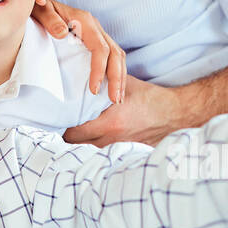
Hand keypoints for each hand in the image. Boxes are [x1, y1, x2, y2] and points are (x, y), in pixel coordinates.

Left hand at [34, 0, 126, 102]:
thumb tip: (63, 33)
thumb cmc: (37, 7)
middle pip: (114, 53)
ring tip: (117, 98)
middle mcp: (94, 26)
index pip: (100, 48)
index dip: (100, 70)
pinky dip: (115, 72)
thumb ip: (50, 20)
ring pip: (116, 55)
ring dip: (120, 77)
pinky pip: (111, 56)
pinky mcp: (94, 40)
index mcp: (84, 21)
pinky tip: (112, 87)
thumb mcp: (40, 10)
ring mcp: (96, 33)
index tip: (93, 89)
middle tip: (115, 100)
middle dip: (117, 78)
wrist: (38, 1)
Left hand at [63, 73, 181, 146]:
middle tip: (58, 120)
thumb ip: (101, 83)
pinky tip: (87, 134)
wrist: (174, 114)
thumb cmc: (148, 97)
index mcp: (109, 123)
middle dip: (64, 132)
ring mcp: (117, 149)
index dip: (59, 124)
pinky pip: (98, 150)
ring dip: (77, 139)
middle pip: (74, 143)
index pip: (72, 131)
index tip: (52, 115)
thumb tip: (79, 75)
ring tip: (70, 126)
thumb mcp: (122, 84)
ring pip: (85, 149)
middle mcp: (111, 139)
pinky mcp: (122, 152)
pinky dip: (90, 144)